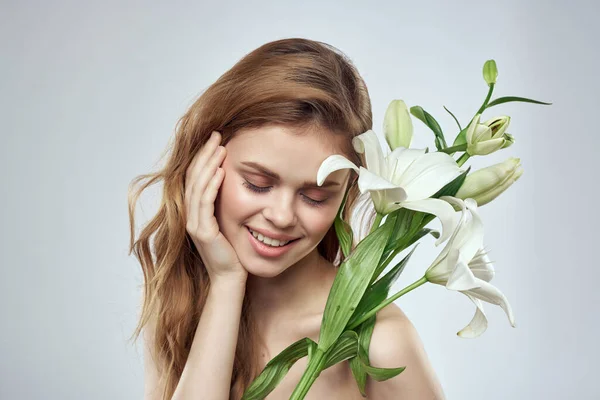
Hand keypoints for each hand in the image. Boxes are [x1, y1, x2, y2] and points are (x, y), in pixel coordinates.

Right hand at [184, 131, 247, 283]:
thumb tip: (229, 179)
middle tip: (217, 135)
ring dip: (209, 165)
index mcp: (193, 212)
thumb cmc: (232, 252)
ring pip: (198, 187)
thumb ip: (222, 204)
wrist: (230, 278)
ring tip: (220, 148)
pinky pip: (205, 203)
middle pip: (193, 177)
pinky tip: (221, 171)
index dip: (203, 157)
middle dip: (205, 154)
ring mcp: (194, 224)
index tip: (216, 140)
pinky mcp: (203, 232)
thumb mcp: (225, 222)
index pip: (195, 178)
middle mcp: (189, 216)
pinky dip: (212, 186)